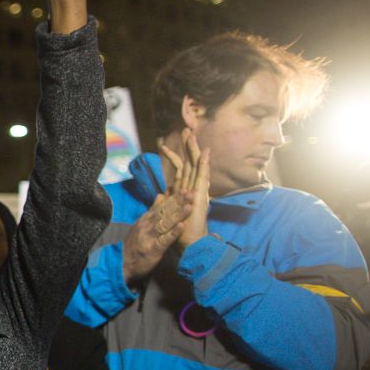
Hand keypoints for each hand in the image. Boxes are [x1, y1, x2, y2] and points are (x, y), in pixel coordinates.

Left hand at [164, 128, 210, 248]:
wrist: (190, 240)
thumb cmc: (182, 228)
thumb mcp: (172, 209)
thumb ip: (169, 199)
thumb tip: (164, 192)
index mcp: (186, 190)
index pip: (180, 168)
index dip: (174, 156)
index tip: (165, 145)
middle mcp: (194, 187)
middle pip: (190, 162)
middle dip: (188, 146)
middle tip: (185, 129)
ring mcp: (199, 189)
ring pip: (196, 164)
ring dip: (194, 149)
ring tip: (191, 134)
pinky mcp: (201, 194)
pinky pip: (203, 175)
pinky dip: (204, 163)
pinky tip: (205, 152)